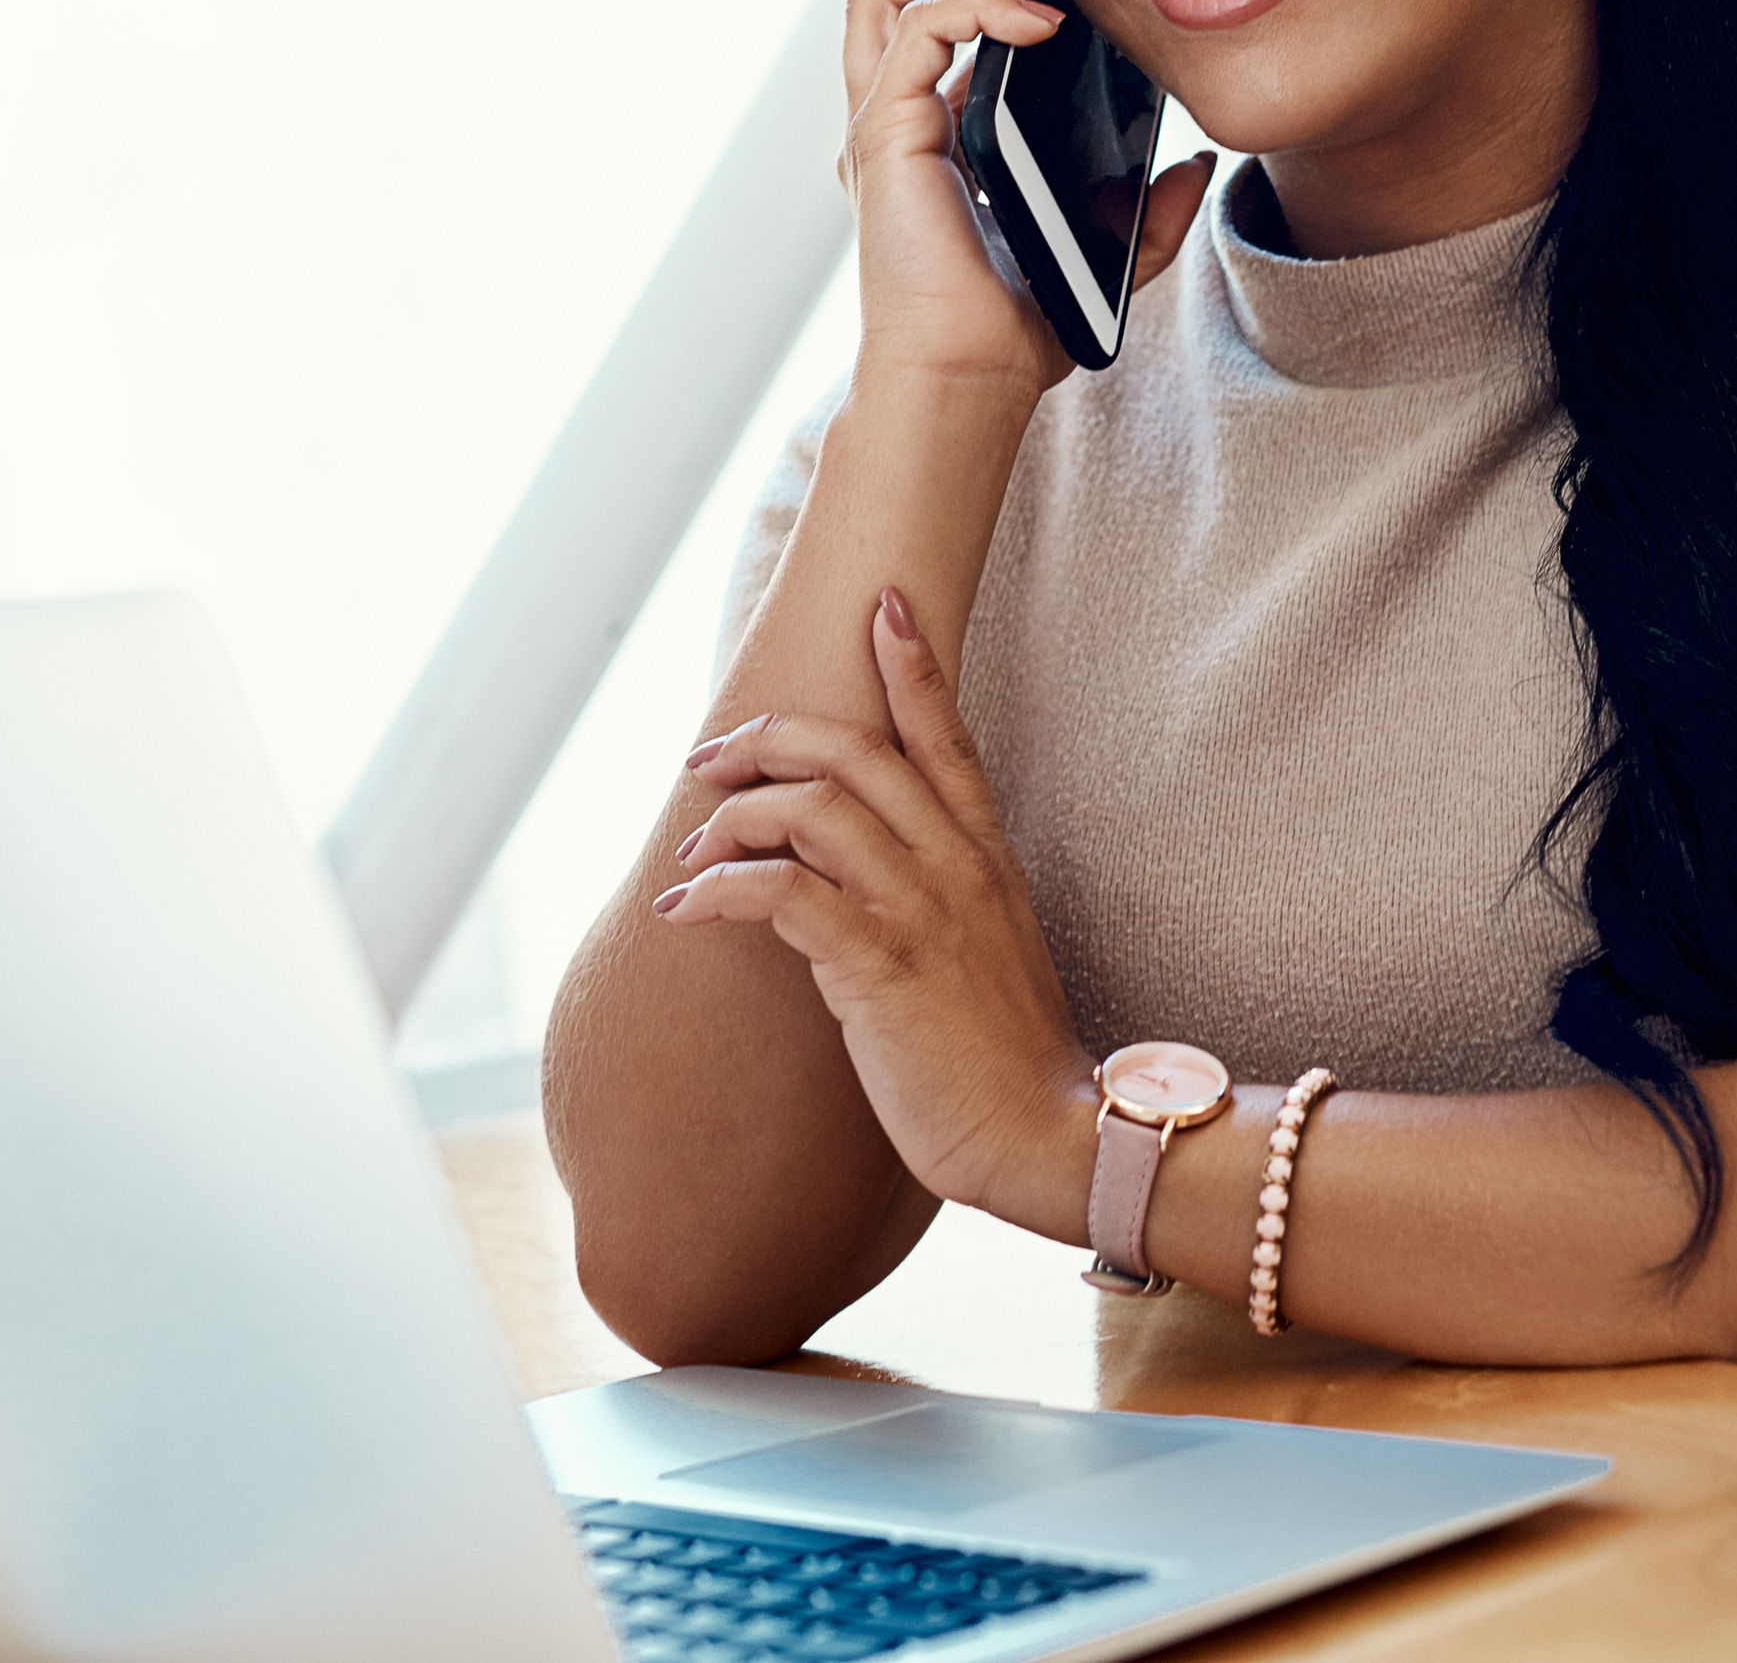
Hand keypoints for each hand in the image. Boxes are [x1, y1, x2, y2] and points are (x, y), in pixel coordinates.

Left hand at [652, 587, 1093, 1237]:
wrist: (1048, 1133)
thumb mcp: (989, 951)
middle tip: (712, 758)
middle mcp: (956, 866)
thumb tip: (863, 884)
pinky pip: (784, 895)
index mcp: (986, 856)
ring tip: (692, 854)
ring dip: (734, 818)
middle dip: (770, 738)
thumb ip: (941, 900)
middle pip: (857, 753)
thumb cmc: (1008, 1057)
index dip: (913, 666)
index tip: (884, 603)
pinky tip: (687, 910)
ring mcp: (920, 912)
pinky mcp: (880, 968)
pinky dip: (723, 889)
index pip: (947, 738)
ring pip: (814, 808)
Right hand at [841, 0, 1214, 399]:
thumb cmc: (1017, 328)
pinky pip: (917, 34)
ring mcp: (881, 126)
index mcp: (934, 136)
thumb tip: (1198, 165)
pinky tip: (1036, 18)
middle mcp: (895, 122)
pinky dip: (973, 8)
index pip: (936, 19)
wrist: (968, 379)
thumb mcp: (1107, 256)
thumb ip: (1150, 212)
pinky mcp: (885, 136)